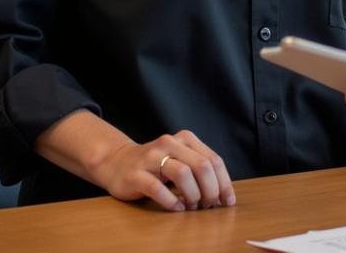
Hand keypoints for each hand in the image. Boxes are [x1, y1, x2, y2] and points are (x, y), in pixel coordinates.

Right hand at [92, 130, 235, 211]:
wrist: (117, 161)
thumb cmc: (156, 165)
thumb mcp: (180, 159)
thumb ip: (199, 168)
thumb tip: (223, 193)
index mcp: (186, 138)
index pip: (213, 160)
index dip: (224, 183)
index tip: (228, 201)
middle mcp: (170, 143)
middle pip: (202, 166)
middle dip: (210, 190)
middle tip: (209, 206)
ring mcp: (152, 157)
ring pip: (183, 174)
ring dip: (193, 195)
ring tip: (192, 206)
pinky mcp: (136, 174)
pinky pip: (157, 188)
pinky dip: (171, 201)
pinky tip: (177, 207)